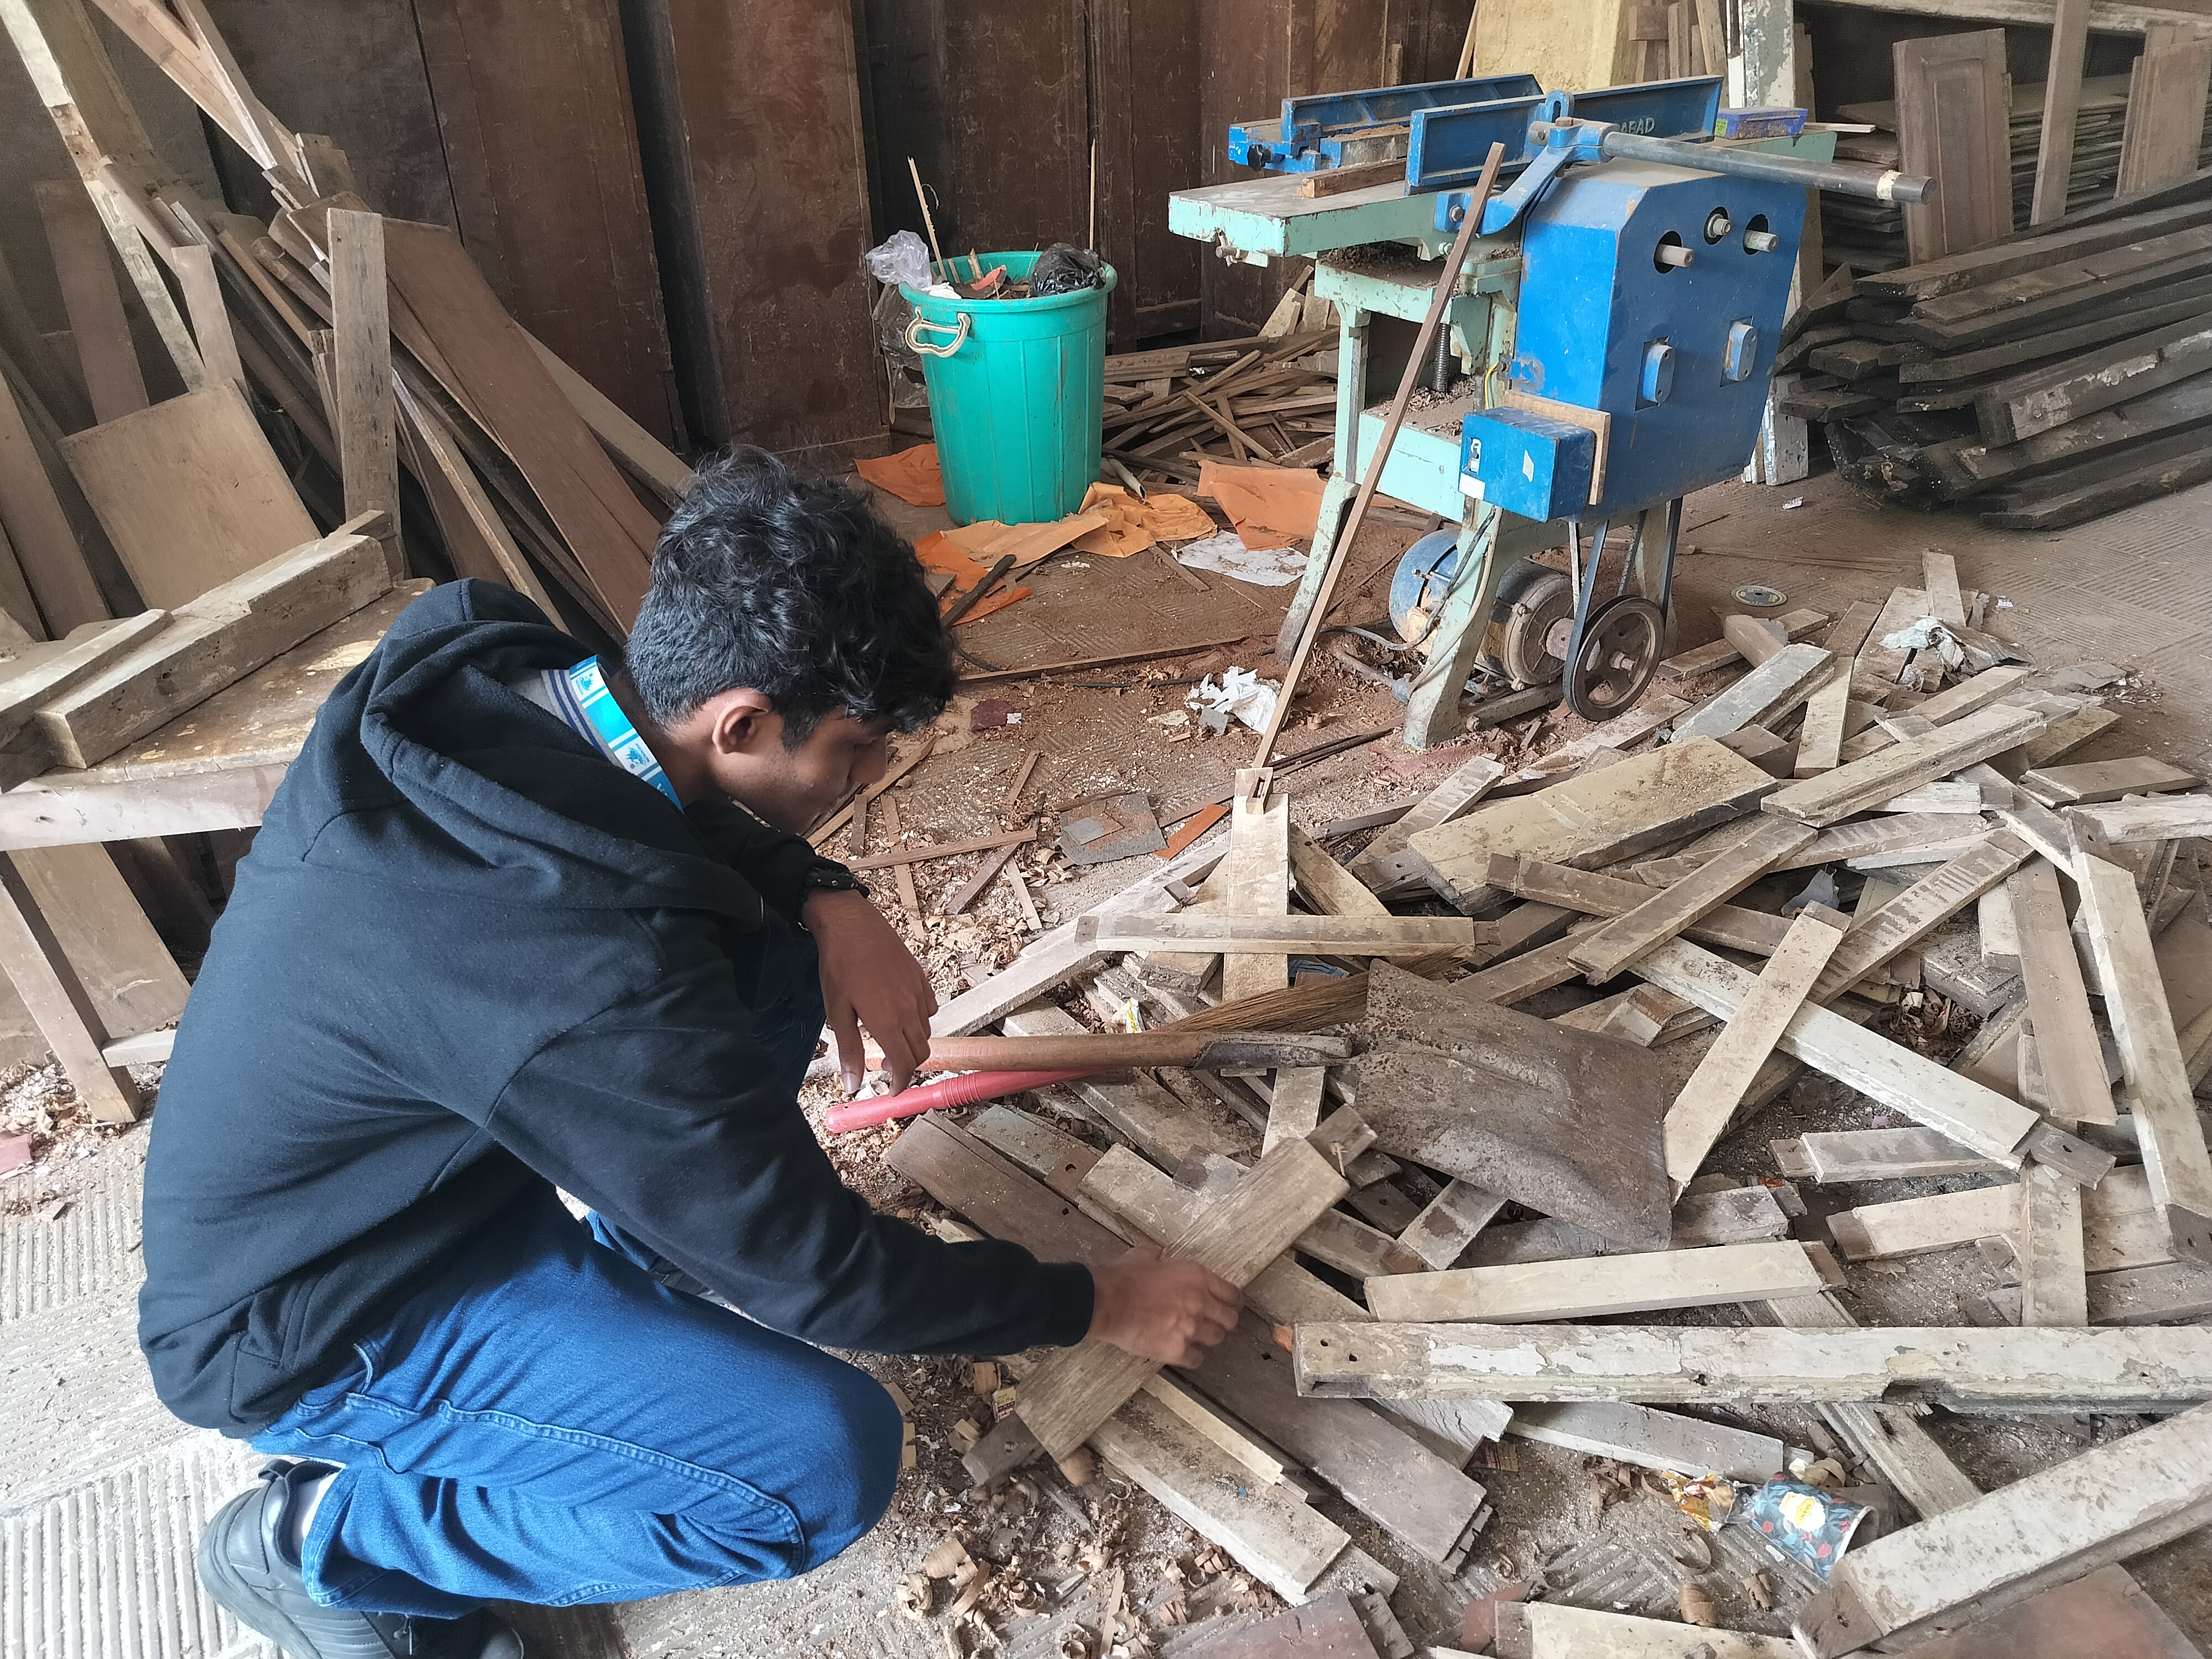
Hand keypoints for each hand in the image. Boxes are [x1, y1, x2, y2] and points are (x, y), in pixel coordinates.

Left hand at [805, 888, 936, 1092]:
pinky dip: (920, 1018)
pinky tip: (901, 1012)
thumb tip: (852, 1085)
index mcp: (888, 1022)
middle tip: (886, 1065)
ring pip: (926, 1030)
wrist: (851, 924)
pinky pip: (930, 1007)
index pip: (906, 1064)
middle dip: (906, 1065)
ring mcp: (918, 992)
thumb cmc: (839, 966)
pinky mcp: (921, 977)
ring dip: (912, 1042)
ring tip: (889, 1037)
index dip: (901, 1083)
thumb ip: (849, 1051)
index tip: (892, 1089)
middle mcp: (909, 1010)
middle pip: (921, 1051)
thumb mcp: (837, 1012)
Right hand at [1087, 1246, 1241, 1366]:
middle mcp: (1200, 1302)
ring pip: (1217, 1339)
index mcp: (1197, 1277)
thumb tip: (1156, 1253)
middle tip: (1215, 1323)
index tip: (1230, 1306)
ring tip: (1197, 1336)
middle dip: (1224, 1321)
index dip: (1233, 1302)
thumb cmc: (1123, 1277)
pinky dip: (1192, 1356)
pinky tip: (1184, 1352)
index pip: (1232, 1294)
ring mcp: (1191, 1328)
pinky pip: (1197, 1359)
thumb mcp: (1144, 1256)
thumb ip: (1158, 1255)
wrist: (1106, 1302)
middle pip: (1230, 1320)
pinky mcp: (1177, 1350)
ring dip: (1208, 1338)